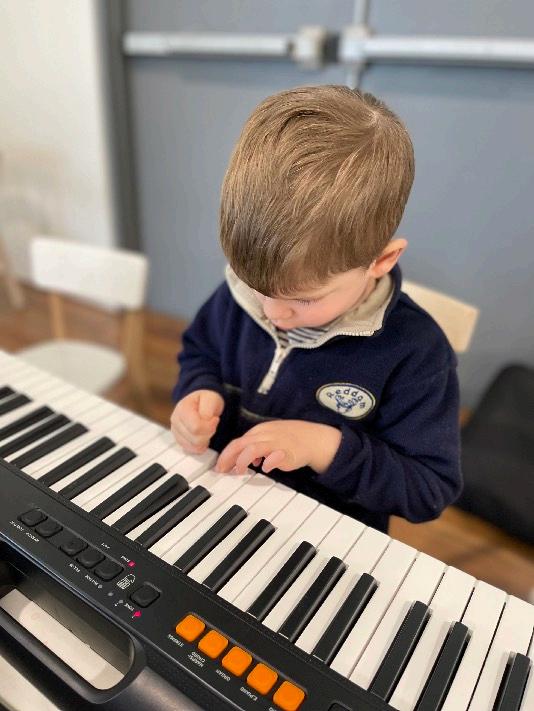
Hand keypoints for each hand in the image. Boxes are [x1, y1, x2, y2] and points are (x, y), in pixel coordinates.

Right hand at [170, 389, 224, 453]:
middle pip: (195, 439)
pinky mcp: (179, 439)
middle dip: (209, 434)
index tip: (215, 419)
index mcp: (182, 409)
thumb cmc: (206, 399)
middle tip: (212, 424)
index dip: (210, 426)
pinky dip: (201, 445)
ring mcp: (176, 431)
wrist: (202, 401)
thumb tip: (204, 423)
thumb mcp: (210, 399)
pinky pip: (191, 450)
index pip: (196, 428)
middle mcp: (175, 421)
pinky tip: (204, 436)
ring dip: (205, 440)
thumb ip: (207, 412)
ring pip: (193, 447)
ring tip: (207, 429)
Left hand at [215, 420, 341, 474]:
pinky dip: (268, 463)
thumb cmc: (288, 440)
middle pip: (241, 445)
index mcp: (259, 432)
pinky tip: (265, 468)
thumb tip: (241, 462)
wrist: (312, 438)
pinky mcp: (288, 453)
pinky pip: (275, 457)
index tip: (220, 467)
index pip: (237, 442)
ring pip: (253, 449)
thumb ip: (253, 449)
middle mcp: (265, 435)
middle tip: (223, 470)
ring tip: (241, 471)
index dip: (226, 455)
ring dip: (243, 461)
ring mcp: (276, 443)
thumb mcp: (267, 440)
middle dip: (229, 458)